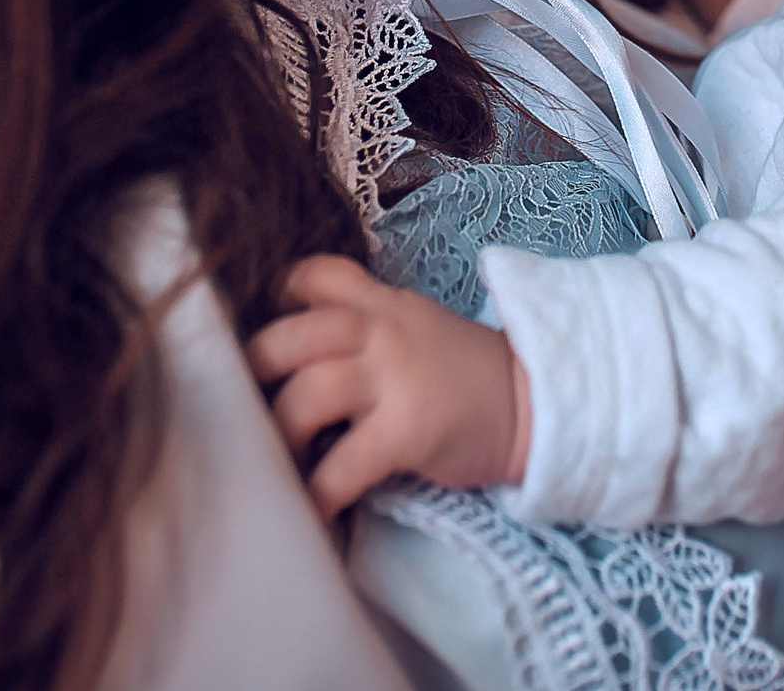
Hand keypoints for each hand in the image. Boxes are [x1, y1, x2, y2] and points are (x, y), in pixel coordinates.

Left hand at [246, 254, 531, 516]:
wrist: (535, 405)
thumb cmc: (467, 375)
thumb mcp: (417, 327)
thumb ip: (366, 326)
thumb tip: (296, 355)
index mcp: (383, 305)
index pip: (317, 276)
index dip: (280, 298)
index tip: (264, 328)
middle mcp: (383, 333)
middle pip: (293, 337)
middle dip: (259, 371)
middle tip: (249, 403)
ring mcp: (395, 379)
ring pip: (307, 395)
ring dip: (281, 433)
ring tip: (278, 458)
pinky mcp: (407, 431)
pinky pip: (343, 464)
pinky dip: (318, 492)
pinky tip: (311, 508)